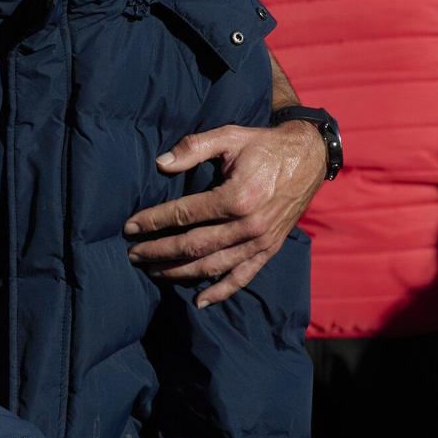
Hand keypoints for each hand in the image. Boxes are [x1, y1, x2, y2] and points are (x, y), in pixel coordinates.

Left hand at [123, 121, 323, 306]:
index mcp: (237, 198)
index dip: (153, 221)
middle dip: (159, 251)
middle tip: (133, 254)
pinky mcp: (270, 249)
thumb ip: (193, 147)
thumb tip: (161, 163)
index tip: (129, 227)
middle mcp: (249, 226)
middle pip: (194, 245)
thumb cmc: (264, 145)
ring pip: (213, 265)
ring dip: (180, 272)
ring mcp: (261, 241)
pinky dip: (221, 291)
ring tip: (152, 271)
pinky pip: (243, 276)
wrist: (308, 157)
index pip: (184, 214)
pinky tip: (199, 301)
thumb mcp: (228, 136)